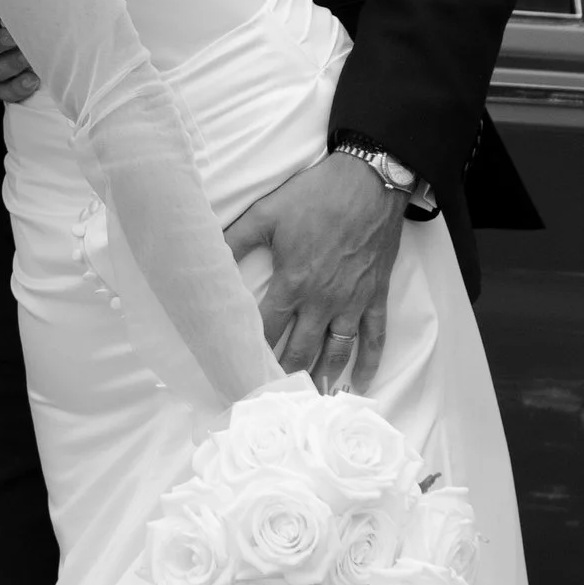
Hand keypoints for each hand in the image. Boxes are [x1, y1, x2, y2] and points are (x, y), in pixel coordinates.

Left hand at [224, 151, 404, 391]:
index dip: (251, 353)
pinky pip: (375, 337)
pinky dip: (368, 364)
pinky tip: (359, 385)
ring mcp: (352, 302)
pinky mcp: (376, 296)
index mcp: (293, 283)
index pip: (266, 329)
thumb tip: (207, 256)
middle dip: (284, 376)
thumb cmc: (317, 196)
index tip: (239, 375)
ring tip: (309, 402)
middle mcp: (322, 301)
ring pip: (336, 352)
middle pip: (300, 350)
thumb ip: (235, 240)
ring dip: (322, 378)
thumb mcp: (267, 213)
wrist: (370, 182)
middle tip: (271, 400)